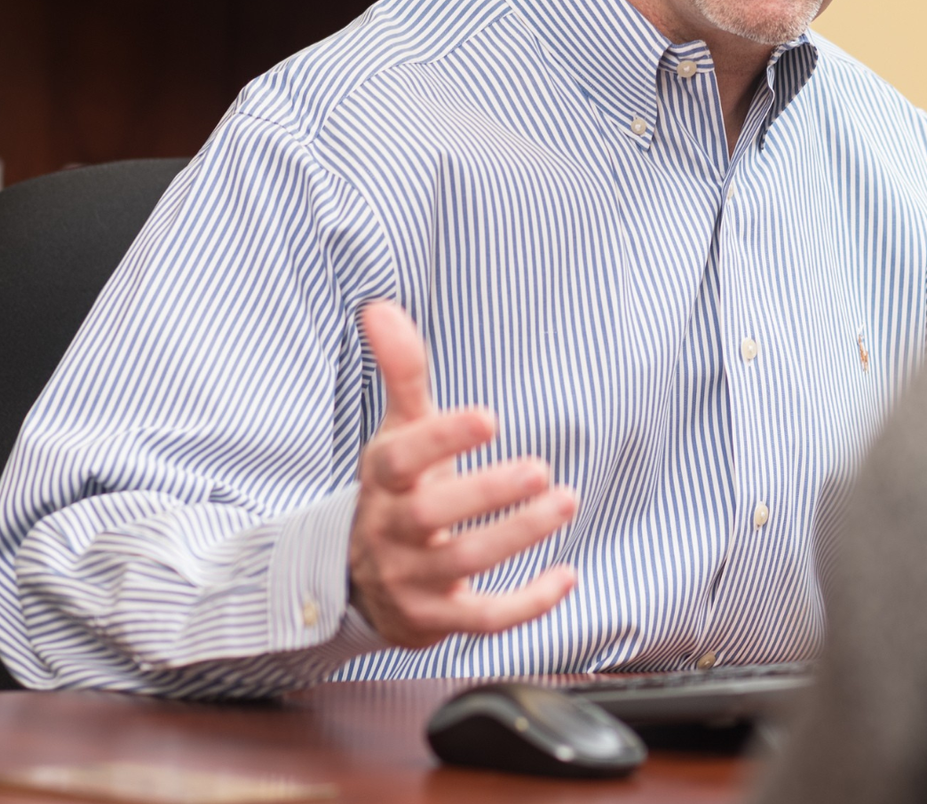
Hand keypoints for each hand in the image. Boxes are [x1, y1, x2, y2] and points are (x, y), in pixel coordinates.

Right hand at [348, 300, 578, 648]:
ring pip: (462, 565)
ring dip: (518, 535)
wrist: (358, 579)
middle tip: (541, 468)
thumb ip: (401, 373)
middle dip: (487, 493)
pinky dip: (526, 603)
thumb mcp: (398, 433)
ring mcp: (410, 579)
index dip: (441, 438)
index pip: (401, 457)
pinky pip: (480, 619)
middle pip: (432, 514)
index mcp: (382, 478)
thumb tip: (380, 306)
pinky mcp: (434, 620)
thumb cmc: (397, 490)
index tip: (488, 417)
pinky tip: (567, 576)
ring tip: (565, 501)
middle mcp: (390, 529)